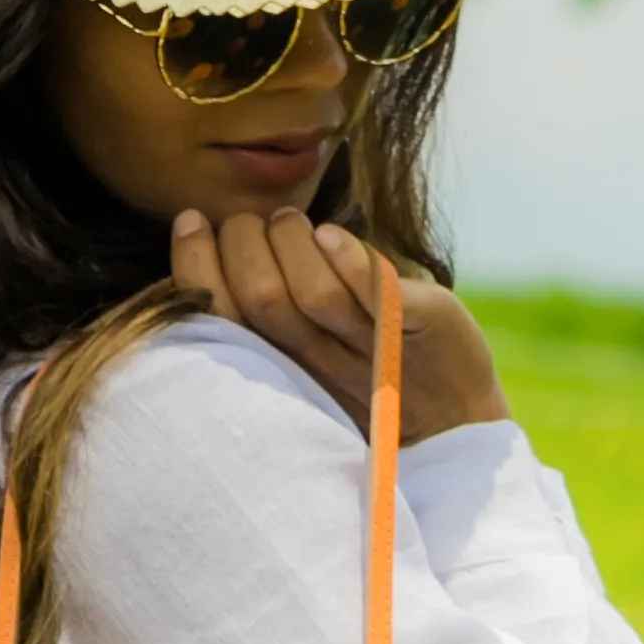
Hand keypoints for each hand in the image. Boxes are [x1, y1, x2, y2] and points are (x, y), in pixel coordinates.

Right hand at [171, 205, 503, 444]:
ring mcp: (370, 347)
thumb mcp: (306, 346)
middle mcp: (319, 362)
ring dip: (294, 241)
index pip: (224, 319)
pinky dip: (353, 262)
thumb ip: (266, 301)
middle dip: (245, 242)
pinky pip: (382, 298)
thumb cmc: (369, 375)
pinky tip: (332, 236)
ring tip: (294, 223)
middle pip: (264, 299)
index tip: (190, 220)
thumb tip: (210, 234)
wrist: (454, 423)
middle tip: (254, 223)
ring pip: (316, 295)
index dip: (196, 267)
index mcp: (282, 366)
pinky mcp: (418, 329)